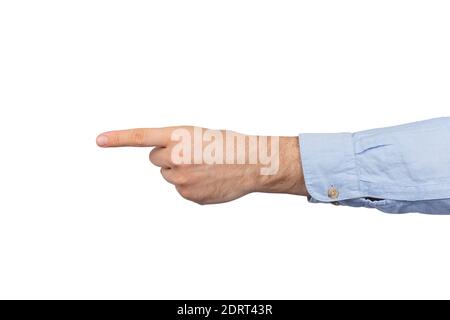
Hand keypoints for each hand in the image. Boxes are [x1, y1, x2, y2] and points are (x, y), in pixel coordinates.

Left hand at [96, 126, 306, 203]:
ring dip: (181, 172)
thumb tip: (164, 162)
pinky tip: (209, 180)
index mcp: (179, 135)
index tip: (98, 139)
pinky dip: (192, 186)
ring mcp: (181, 179)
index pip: (141, 137)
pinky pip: (181, 190)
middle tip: (193, 155)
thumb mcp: (200, 134)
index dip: (117, 138)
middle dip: (169, 157)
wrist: (253, 164)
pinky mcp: (189, 196)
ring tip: (205, 167)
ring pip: (169, 175)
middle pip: (156, 159)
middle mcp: (176, 157)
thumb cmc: (229, 145)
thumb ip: (177, 143)